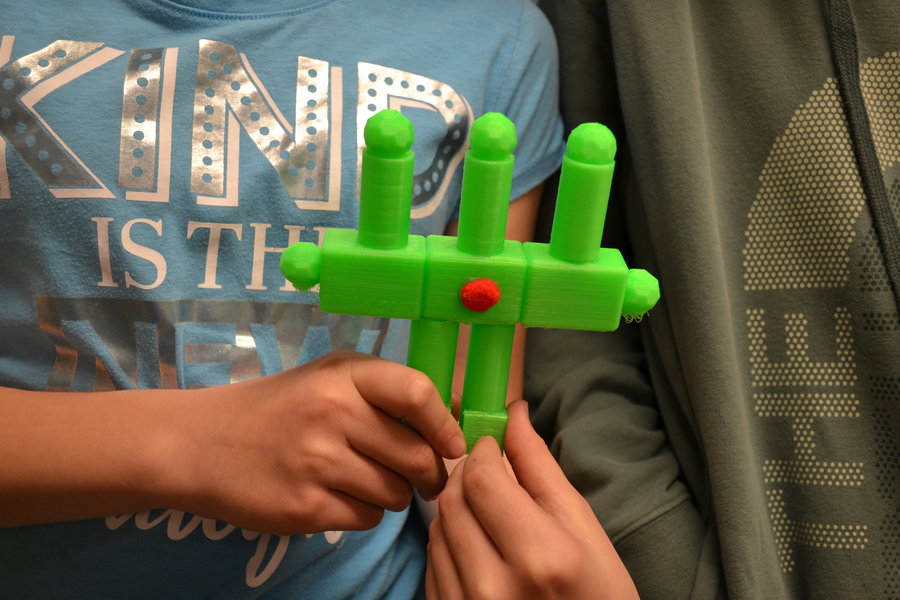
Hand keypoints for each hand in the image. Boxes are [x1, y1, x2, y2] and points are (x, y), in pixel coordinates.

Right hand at [169, 350, 466, 534]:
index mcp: (343, 375)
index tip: (452, 444)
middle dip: (431, 473)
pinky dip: (366, 513)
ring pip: (396, 493)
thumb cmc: (280, 407)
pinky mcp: (304, 506)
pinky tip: (340, 496)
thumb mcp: (329, 378)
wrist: (201, 443)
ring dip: (395, 494)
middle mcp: (331, 413)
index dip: (444, 424)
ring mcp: (316, 462)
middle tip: (425, 477)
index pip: (417, 392)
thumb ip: (385, 390)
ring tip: (369, 480)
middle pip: (416, 456)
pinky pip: (367, 518)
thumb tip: (451, 418)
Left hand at [426, 400, 637, 598]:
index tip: (494, 445)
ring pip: (438, 527)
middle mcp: (495, 586)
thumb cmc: (599, 593)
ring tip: (488, 509)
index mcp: (540, 555)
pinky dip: (450, 539)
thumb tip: (512, 414)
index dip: (483, 450)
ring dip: (457, 505)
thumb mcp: (583, 528)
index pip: (481, 478)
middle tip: (489, 471)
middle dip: (467, 473)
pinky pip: (433, 561)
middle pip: (453, 499)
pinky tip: (478, 542)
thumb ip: (540, 468)